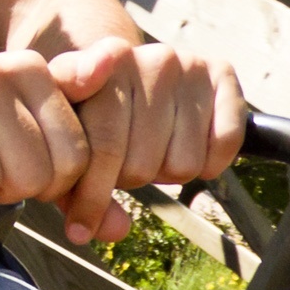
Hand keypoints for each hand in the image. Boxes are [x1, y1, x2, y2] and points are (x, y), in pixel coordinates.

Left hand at [48, 38, 249, 246]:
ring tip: (152, 149)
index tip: (80, 228)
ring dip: (165, 172)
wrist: (127, 66)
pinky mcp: (221, 73)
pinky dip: (208, 164)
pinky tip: (186, 147)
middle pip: (141, 165)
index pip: (102, 149)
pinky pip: (223, 146)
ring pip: (182, 165)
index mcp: (96, 67)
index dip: (91, 196)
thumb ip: (72, 186)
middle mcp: (145, 59)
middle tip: (122, 167)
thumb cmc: (88, 111)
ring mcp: (185, 64)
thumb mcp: (66, 138)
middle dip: (127, 181)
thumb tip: (113, 230)